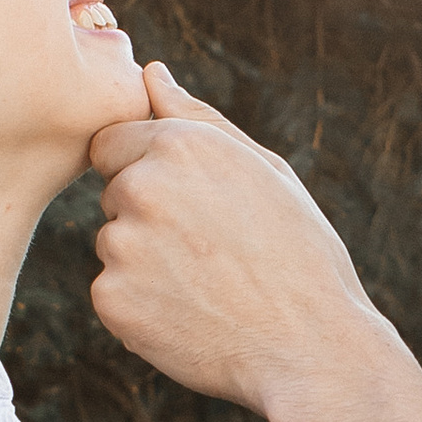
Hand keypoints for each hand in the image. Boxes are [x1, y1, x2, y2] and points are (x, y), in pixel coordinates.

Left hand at [89, 62, 383, 412]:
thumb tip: (151, 74)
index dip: (149, 171)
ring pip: (112, 246)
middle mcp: (141, 186)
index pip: (113, 143)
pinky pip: (111, 294)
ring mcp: (121, 245)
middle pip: (114, 194)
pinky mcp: (111, 300)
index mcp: (179, 144)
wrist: (310, 348)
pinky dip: (140, 307)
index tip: (189, 205)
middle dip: (148, 217)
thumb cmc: (301, 255)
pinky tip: (191, 317)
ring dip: (144, 264)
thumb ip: (198, 119)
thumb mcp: (265, 172)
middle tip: (213, 253)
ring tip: (209, 287)